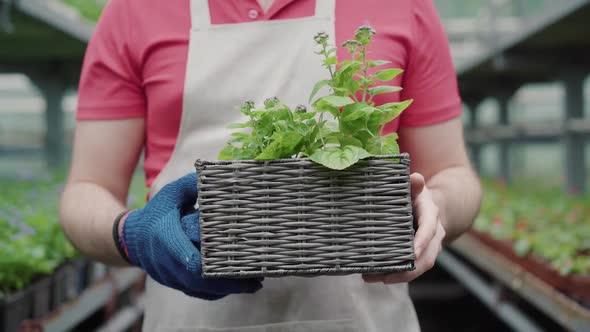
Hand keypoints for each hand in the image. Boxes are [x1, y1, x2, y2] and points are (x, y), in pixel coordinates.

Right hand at [118, 173, 262, 299]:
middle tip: (256, 279)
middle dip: (227, 281)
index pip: (182, 253)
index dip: (202, 261)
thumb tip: (216, 176)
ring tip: (254, 284)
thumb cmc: (157, 212)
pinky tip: (239, 287)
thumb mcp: (171, 194)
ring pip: (200, 290)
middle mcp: (166, 261)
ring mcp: (171, 276)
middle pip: (198, 279)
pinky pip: (199, 294)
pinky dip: (218, 293)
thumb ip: (191, 185)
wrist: (133, 240)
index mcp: (164, 236)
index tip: (227, 263)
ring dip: (228, 289)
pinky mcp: (177, 284)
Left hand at [362, 173, 445, 283]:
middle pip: (426, 258)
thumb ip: (414, 185)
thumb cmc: (416, 196)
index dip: (422, 241)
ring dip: (398, 276)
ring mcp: (428, 248)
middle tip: (385, 277)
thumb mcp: (415, 188)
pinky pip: (410, 269)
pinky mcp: (419, 256)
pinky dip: (395, 274)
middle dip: (407, 270)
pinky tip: (375, 275)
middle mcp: (433, 235)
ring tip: (372, 277)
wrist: (431, 206)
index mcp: (431, 216)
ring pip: (419, 267)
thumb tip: (416, 178)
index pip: (429, 230)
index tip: (412, 253)